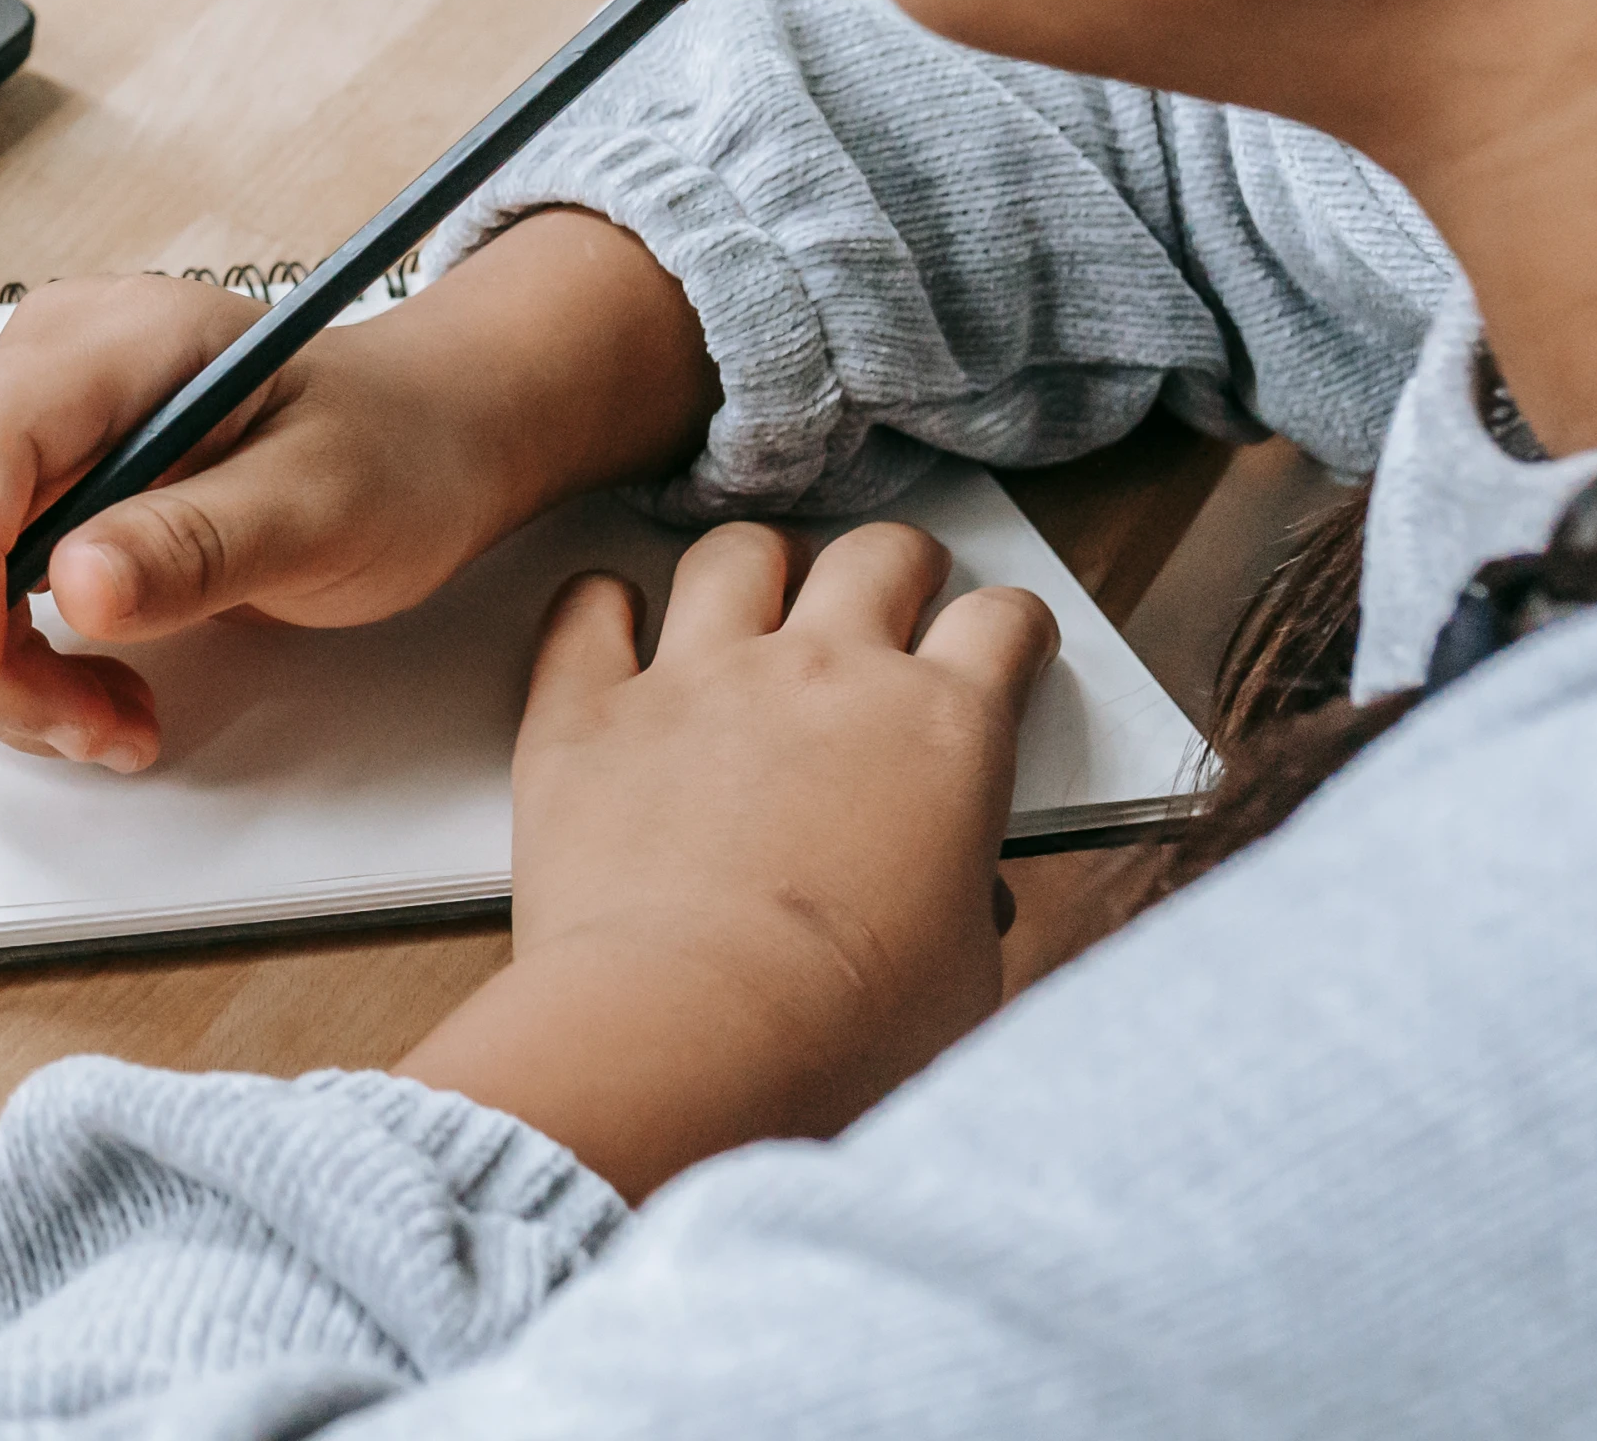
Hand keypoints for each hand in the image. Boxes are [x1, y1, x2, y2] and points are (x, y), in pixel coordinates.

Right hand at [0, 212, 719, 770]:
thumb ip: (199, 544)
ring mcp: (34, 424)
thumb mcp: (325, 504)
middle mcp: (49, 365)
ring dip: (3, 669)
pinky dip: (18, 661)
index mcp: (121, 340)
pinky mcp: (35, 486)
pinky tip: (102, 691)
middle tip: (93, 726)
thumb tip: (74, 584)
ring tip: (114, 720)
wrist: (425, 440)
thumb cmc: (394, 451)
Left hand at [398, 521, 1057, 1200]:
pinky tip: (612, 628)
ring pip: (734, 554)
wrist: (693, 1041)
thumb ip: (967, 904)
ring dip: (754, 568)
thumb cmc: (844, 1037)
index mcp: (943, 733)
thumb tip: (958, 899)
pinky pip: (588, 607)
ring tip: (752, 599)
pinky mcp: (587, 709)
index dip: (1009, 626)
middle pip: (878, 556)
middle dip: (895, 568)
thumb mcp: (967, 977)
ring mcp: (699, 678)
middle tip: (887, 599)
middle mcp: (826, 675)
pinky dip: (599, 607)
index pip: (1001, 623)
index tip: (998, 641)